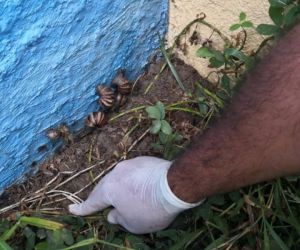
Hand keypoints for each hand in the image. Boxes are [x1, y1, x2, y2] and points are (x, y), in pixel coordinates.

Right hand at [69, 156, 200, 233]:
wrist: (174, 185)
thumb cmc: (151, 208)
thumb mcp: (132, 223)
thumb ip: (118, 218)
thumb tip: (112, 213)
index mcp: (109, 189)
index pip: (92, 202)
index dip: (82, 209)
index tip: (72, 208)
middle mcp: (116, 173)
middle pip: (106, 187)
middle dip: (102, 197)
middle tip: (99, 205)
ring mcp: (130, 164)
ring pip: (120, 178)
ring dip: (120, 188)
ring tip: (125, 197)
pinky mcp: (143, 160)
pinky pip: (133, 173)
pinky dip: (132, 181)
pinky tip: (140, 187)